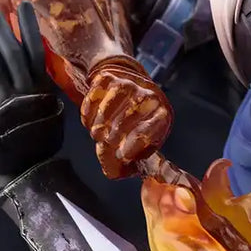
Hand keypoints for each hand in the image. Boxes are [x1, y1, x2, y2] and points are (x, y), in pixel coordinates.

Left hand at [0, 2, 62, 193]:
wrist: (28, 172)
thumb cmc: (41, 140)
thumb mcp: (50, 110)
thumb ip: (42, 86)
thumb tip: (37, 59)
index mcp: (43, 90)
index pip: (35, 50)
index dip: (28, 26)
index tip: (22, 5)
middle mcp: (23, 93)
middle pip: (9, 52)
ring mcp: (2, 103)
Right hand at [80, 58, 172, 178]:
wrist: (130, 86)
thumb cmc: (137, 122)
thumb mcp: (142, 141)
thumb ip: (129, 159)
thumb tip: (112, 172)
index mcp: (161, 115)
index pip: (146, 133)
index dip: (130, 148)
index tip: (121, 155)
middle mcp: (147, 96)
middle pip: (126, 119)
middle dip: (112, 136)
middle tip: (106, 144)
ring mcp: (128, 83)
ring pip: (110, 104)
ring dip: (100, 123)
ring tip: (97, 134)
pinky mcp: (108, 77)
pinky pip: (95, 93)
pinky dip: (89, 110)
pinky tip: (90, 120)